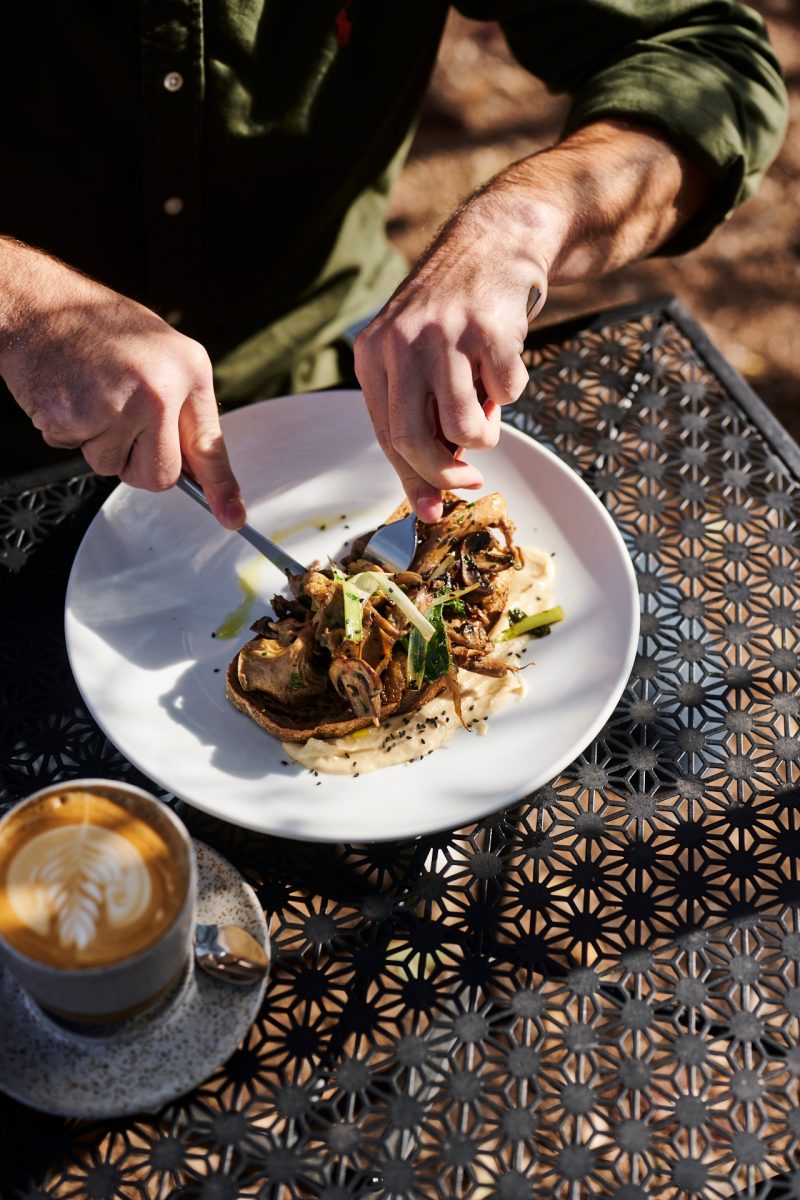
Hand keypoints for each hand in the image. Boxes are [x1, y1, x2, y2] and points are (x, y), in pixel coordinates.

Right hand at [0, 240, 244, 528]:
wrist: (37, 302)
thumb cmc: (94, 327)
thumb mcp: (158, 354)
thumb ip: (179, 408)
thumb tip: (194, 467)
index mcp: (189, 369)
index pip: (209, 444)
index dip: (221, 487)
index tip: (233, 517)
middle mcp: (161, 388)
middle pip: (160, 475)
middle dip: (136, 463)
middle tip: (117, 421)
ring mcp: (120, 404)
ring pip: (113, 467)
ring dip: (96, 442)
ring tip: (89, 394)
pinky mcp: (78, 415)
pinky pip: (74, 451)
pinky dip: (66, 430)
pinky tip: (67, 392)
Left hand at [354, 193, 546, 523]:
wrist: (492, 242)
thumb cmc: (454, 315)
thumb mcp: (418, 360)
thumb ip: (422, 419)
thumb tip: (431, 499)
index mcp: (373, 355)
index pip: (387, 437)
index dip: (413, 479)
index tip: (434, 508)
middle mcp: (400, 343)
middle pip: (414, 440)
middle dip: (446, 472)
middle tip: (471, 476)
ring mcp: (443, 334)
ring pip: (464, 426)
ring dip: (486, 433)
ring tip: (489, 406)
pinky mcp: (487, 328)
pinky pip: (506, 392)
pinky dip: (512, 390)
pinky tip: (503, 357)